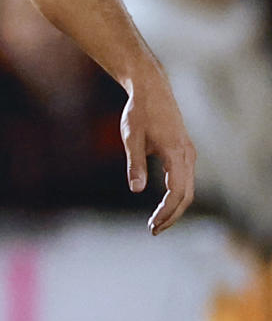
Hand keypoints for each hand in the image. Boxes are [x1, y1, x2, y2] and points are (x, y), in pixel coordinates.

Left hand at [121, 68, 196, 234]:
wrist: (151, 89)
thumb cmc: (139, 111)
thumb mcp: (131, 136)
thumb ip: (134, 163)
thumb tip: (136, 189)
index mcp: (176, 153)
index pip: (177, 192)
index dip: (166, 212)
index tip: (152, 225)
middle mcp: (188, 156)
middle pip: (187, 195)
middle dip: (172, 215)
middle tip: (154, 231)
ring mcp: (189, 154)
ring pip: (188, 188)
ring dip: (174, 207)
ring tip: (156, 222)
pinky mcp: (184, 152)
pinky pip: (185, 179)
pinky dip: (176, 195)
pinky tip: (162, 204)